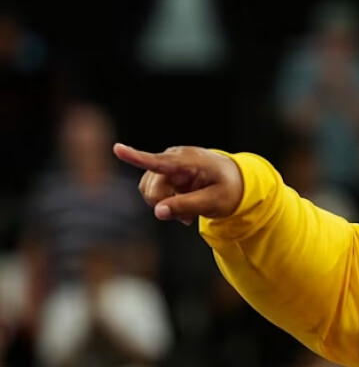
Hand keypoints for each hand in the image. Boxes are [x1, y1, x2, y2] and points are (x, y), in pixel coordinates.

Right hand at [113, 143, 243, 225]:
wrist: (233, 179)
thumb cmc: (227, 188)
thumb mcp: (214, 202)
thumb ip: (187, 206)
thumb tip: (158, 211)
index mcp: (190, 160)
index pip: (160, 161)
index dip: (136, 157)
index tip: (117, 148)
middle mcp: (173, 158)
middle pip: (153, 189)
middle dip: (167, 206)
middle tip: (189, 218)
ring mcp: (165, 165)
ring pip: (148, 192)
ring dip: (165, 205)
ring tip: (188, 210)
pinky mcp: (161, 173)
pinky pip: (150, 192)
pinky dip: (163, 202)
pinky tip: (179, 204)